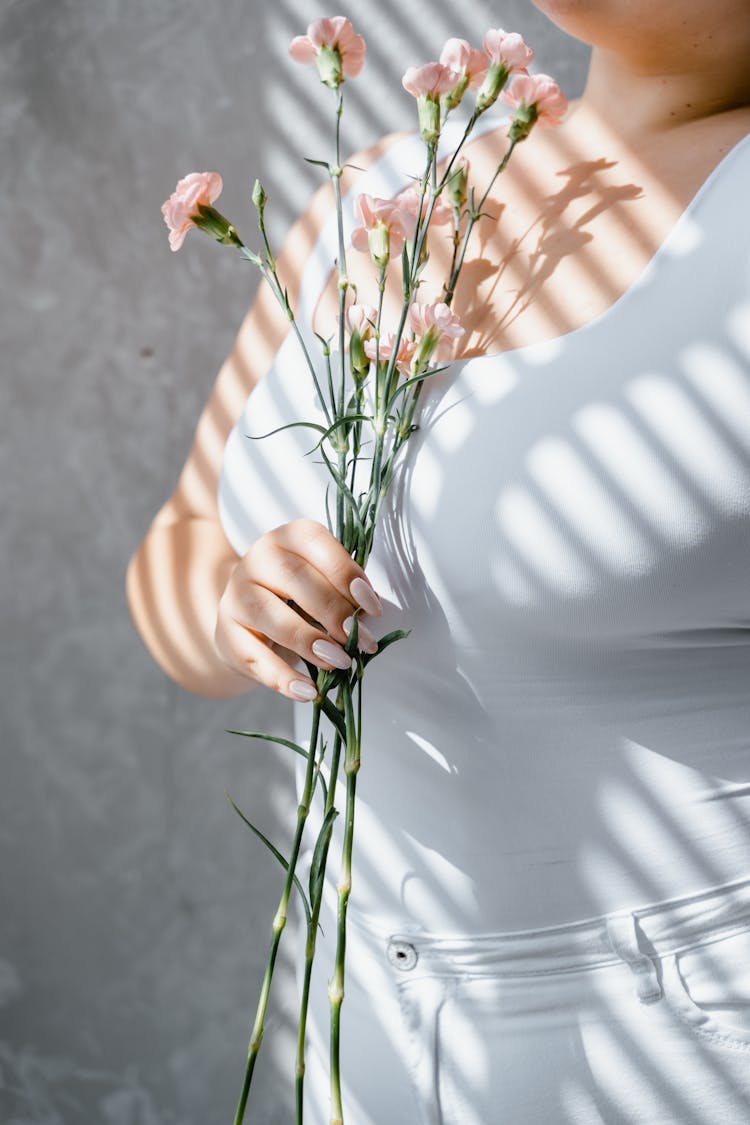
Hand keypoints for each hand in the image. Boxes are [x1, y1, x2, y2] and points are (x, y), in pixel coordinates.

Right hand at [214, 519, 382, 700]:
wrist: (251, 618)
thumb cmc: (299, 597)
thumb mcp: (323, 583)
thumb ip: (344, 592)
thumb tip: (368, 616)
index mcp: (289, 538)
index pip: (317, 547)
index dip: (347, 575)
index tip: (373, 608)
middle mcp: (258, 559)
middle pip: (294, 578)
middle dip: (333, 613)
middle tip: (362, 642)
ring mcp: (236, 594)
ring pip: (271, 616)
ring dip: (309, 642)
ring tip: (339, 663)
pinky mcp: (225, 631)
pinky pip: (253, 656)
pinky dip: (283, 678)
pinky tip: (308, 692)